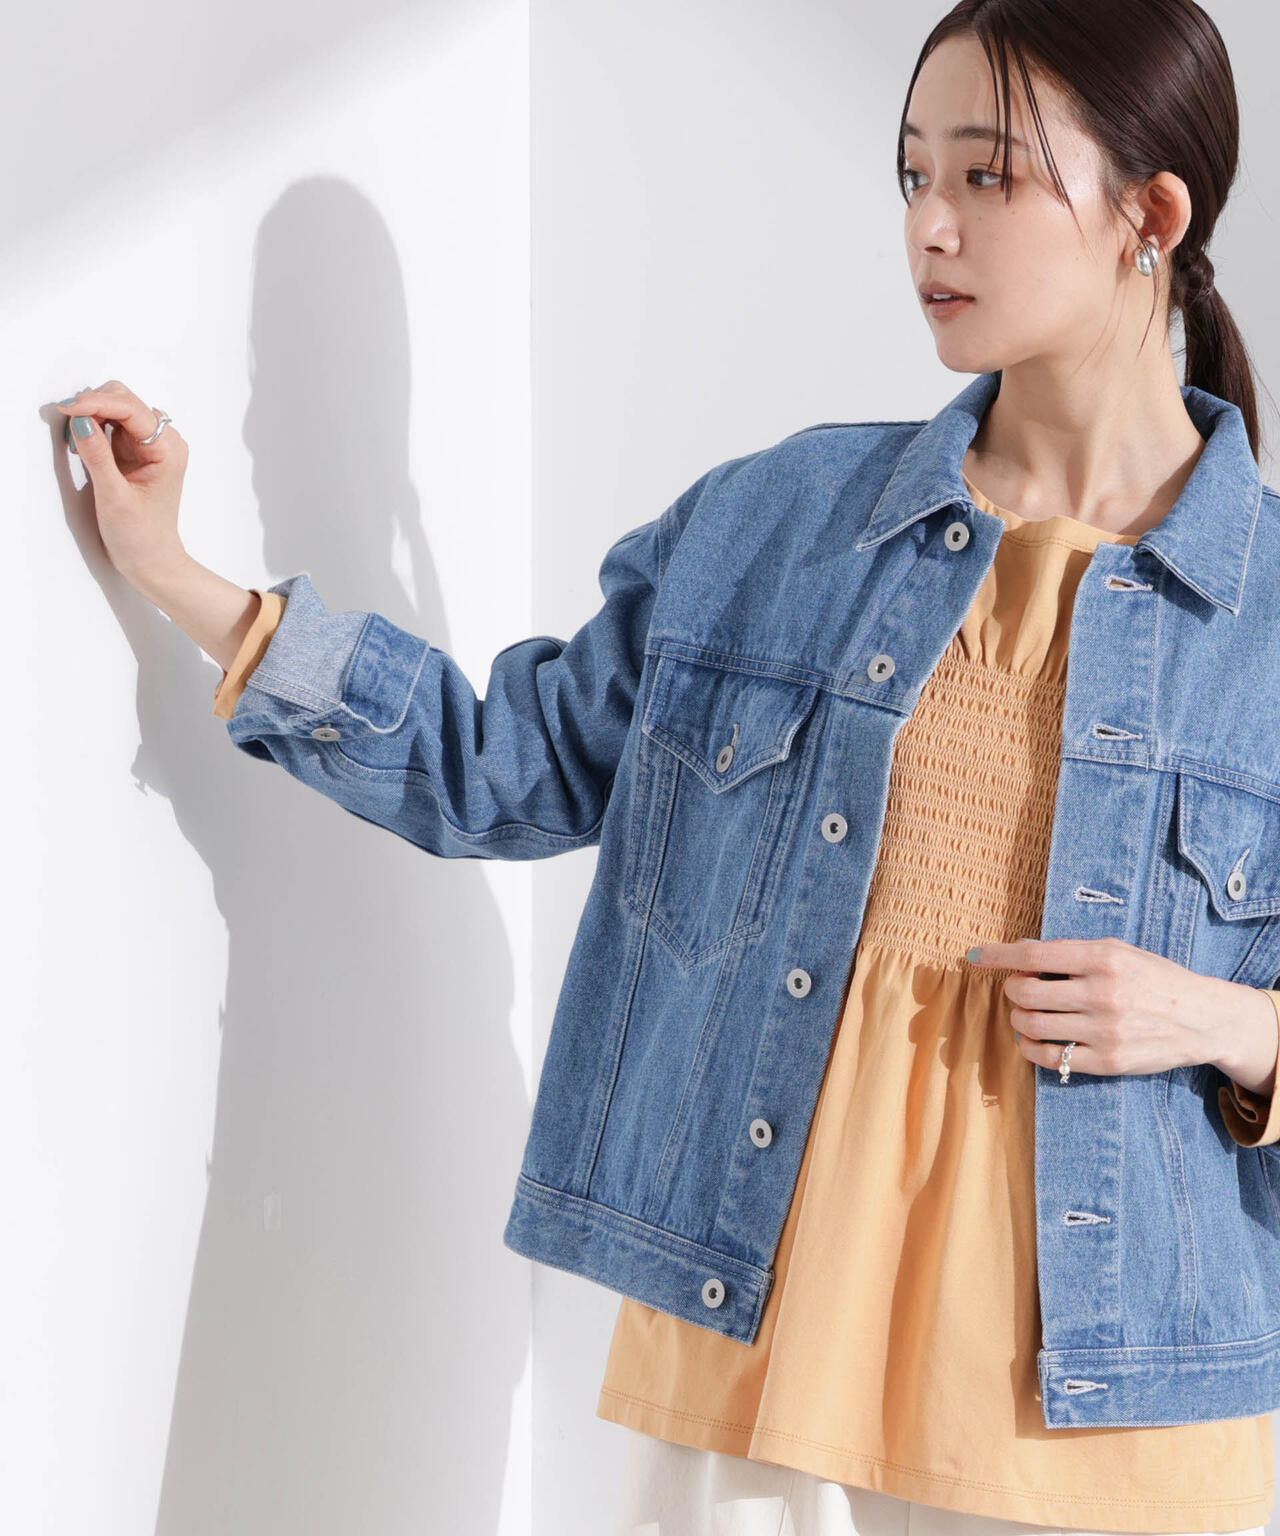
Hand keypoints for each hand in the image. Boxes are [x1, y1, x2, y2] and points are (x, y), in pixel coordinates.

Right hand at [54, 380, 188, 582]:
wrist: (152, 560)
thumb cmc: (142, 536)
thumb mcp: (115, 498)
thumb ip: (97, 457)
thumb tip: (80, 421)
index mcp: (168, 450)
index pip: (132, 409)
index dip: (97, 403)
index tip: (68, 409)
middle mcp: (164, 442)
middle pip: (125, 401)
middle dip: (94, 406)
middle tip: (68, 424)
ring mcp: (149, 445)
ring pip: (116, 409)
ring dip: (92, 415)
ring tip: (77, 441)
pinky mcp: (135, 451)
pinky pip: (111, 424)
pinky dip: (93, 425)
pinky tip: (84, 442)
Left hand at [968, 935, 1255, 1077]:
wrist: (1203, 1018)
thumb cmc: (1154, 978)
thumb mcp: (1119, 951)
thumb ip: (1072, 953)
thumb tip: (1021, 954)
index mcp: (1104, 958)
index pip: (1034, 955)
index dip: (999, 955)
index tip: (976, 956)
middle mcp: (1102, 993)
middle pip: (1026, 992)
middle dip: (1012, 989)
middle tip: (1019, 988)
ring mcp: (1105, 1031)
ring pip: (1032, 1025)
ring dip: (1019, 1017)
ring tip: (1028, 1013)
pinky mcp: (1108, 1061)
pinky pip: (1050, 1058)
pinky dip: (1030, 1046)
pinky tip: (1033, 1038)